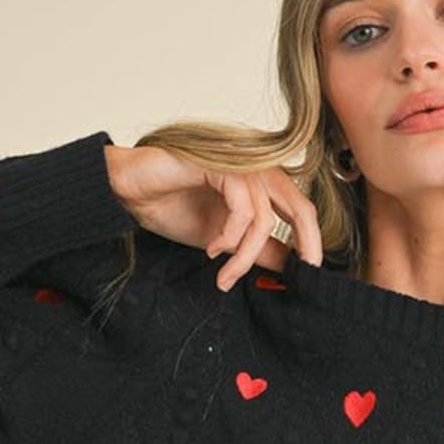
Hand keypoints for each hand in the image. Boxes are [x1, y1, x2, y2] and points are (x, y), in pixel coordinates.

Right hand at [103, 143, 322, 289]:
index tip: (309, 276)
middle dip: (306, 245)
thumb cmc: (173, 206)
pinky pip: (242, 207)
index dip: (313, 243)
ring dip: (245, 256)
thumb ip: (258, 249)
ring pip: (265, 218)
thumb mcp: (225, 239)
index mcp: (263, 183)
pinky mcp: (222, 165)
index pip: (303, 211)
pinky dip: (229, 235)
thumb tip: (290, 268)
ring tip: (224, 276)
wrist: (131, 191)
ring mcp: (241, 165)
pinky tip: (212, 248)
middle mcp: (258, 169)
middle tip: (300, 278)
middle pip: (301, 208)